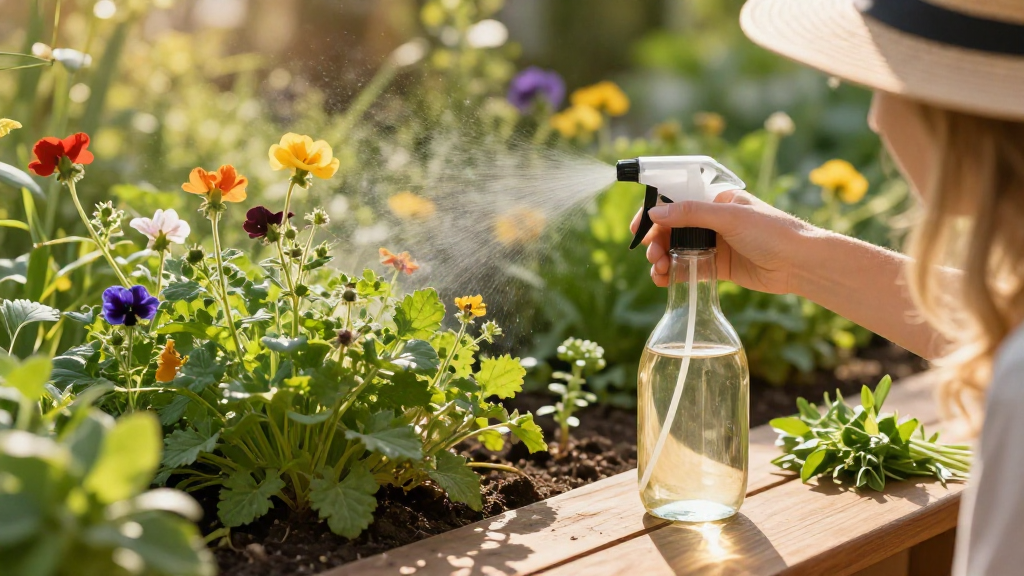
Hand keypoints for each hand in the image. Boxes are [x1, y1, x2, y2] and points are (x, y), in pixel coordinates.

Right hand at [630, 190, 814, 293]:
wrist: (800, 264)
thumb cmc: (772, 231)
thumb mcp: (729, 218)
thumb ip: (691, 214)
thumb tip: (655, 212)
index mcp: (715, 199)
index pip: (675, 200)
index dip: (654, 212)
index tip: (639, 228)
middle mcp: (712, 220)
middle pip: (672, 228)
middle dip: (656, 241)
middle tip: (652, 255)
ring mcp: (714, 244)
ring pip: (677, 249)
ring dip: (662, 259)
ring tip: (658, 270)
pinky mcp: (718, 267)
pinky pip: (688, 269)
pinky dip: (673, 274)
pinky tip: (664, 281)